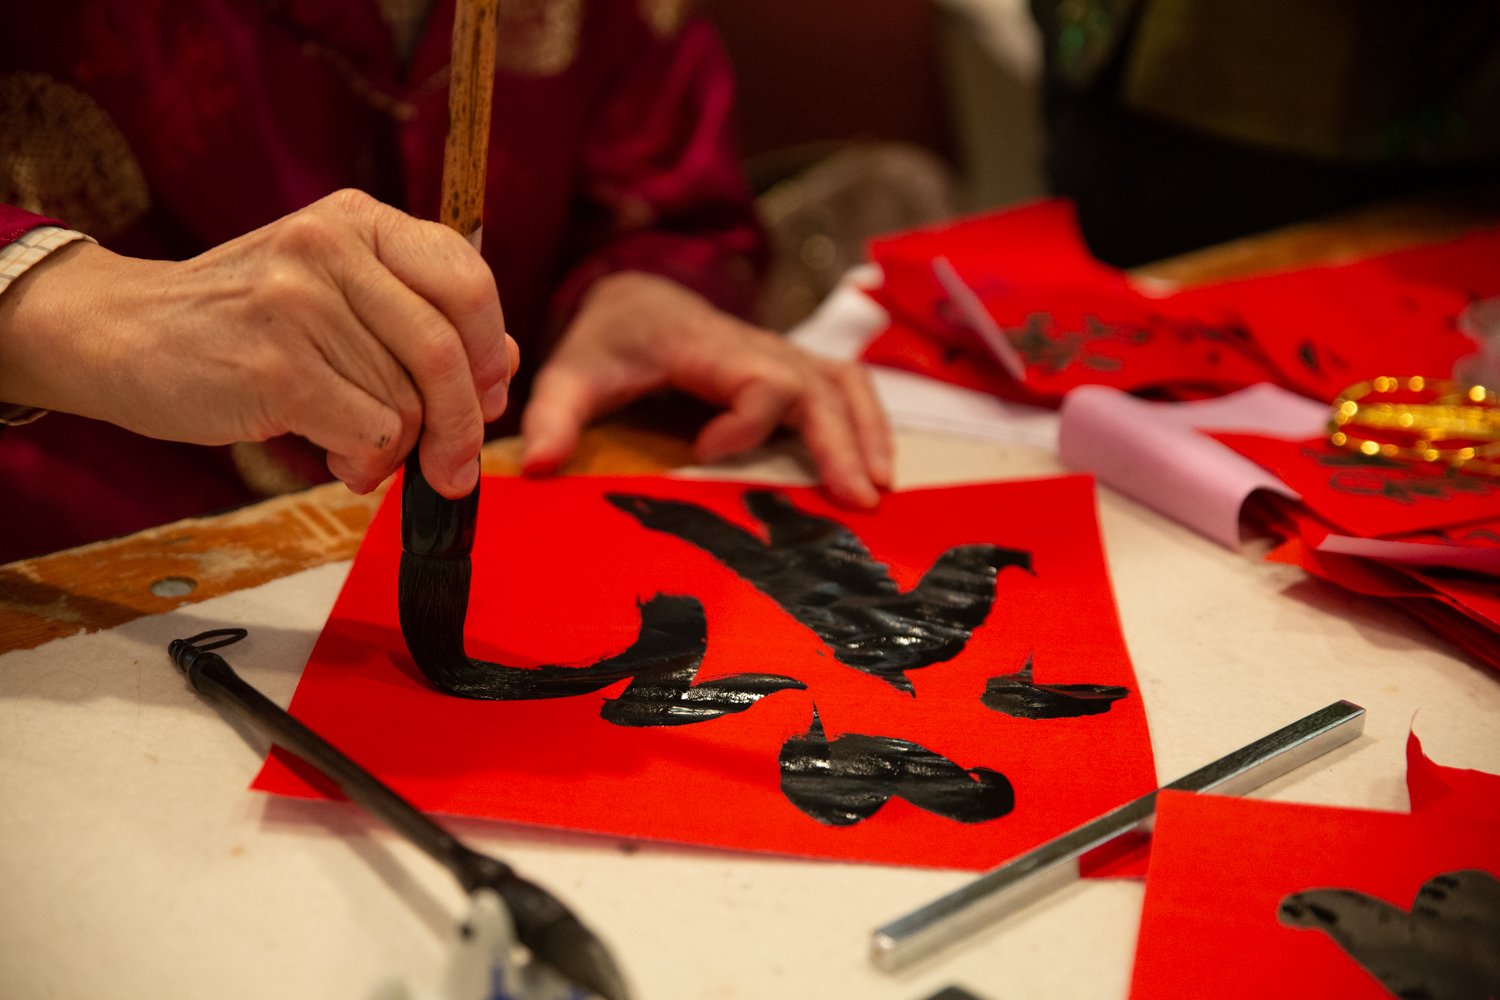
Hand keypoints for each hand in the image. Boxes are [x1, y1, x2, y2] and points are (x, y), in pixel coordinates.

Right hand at [0, 190, 516, 496]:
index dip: (490, 351)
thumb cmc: (243, 321)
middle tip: (452, 468)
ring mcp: (301, 304)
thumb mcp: (334, 293)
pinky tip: (334, 458)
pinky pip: (371, 435)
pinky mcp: (277, 367)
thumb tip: (506, 367)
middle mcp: (331, 247)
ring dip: (395, 450)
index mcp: (358, 220)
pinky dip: (365, 464)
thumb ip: (416, 319)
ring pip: (407, 404)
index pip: (468, 282)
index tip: (486, 395)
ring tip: (355, 449)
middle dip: (462, 425)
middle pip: (448, 353)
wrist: (119, 331)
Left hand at [520, 271, 892, 506]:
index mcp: (707, 344)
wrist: (637, 295)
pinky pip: (846, 387)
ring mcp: (781, 356)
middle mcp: (757, 347)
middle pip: (818, 385)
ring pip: (844, 383)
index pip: (759, 378)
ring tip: (878, 489)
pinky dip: (868, 423)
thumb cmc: (610, 338)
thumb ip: (554, 415)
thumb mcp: (572, 371)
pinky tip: (876, 469)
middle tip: (858, 501)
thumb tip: (538, 469)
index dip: (745, 420)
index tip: (704, 453)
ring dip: (866, 433)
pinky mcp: (792, 370)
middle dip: (840, 441)